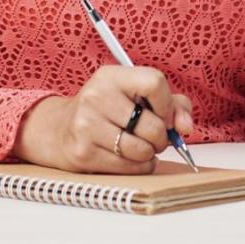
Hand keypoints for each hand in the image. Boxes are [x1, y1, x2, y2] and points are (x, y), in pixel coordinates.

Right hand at [12, 64, 194, 173]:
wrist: (59, 130)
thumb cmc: (108, 110)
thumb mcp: (136, 95)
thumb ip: (172, 104)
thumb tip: (186, 127)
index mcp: (111, 76)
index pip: (155, 82)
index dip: (168, 105)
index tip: (165, 116)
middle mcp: (96, 97)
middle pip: (153, 125)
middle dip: (161, 137)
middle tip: (154, 136)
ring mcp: (87, 126)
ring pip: (143, 150)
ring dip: (149, 154)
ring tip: (139, 146)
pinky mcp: (84, 153)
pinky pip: (130, 167)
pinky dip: (138, 166)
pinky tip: (128, 157)